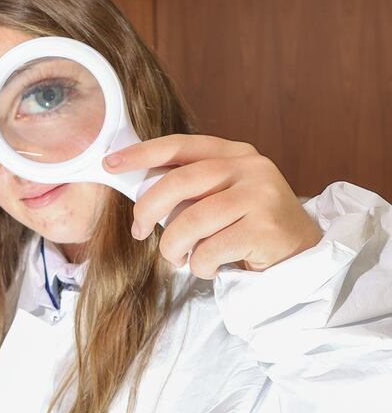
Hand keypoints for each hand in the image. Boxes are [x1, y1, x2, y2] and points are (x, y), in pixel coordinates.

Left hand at [104, 134, 321, 278]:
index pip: (179, 145)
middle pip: (179, 182)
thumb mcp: (220, 195)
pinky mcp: (266, 228)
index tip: (110, 164)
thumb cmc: (246, 226)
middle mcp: (250, 167)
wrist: (302, 254)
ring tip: (179, 258)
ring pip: (191, 221)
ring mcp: (261, 195)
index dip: (141, 153)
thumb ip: (188, 186)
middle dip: (148, 209)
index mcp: (234, 153)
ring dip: (174, 246)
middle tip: (138, 231)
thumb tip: (134, 187)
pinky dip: (200, 265)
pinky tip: (209, 267)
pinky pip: (211, 249)